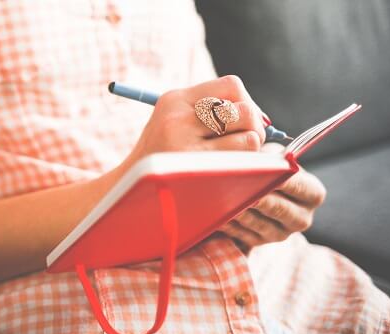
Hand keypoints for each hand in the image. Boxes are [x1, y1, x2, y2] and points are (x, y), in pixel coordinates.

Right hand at [118, 75, 265, 174]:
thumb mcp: (173, 122)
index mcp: (174, 100)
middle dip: (254, 128)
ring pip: (249, 138)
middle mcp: (178, 118)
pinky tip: (231, 175)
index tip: (243, 121)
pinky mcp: (193, 173)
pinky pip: (241, 165)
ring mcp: (184, 147)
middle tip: (247, 144)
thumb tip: (264, 120)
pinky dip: (246, 170)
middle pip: (245, 111)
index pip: (231, 86)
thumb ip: (210, 113)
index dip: (247, 102)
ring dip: (250, 152)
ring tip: (236, 161)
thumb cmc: (160, 157)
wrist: (126, 191)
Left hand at [218, 144, 326, 250]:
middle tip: (244, 189)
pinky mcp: (260, 242)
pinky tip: (219, 215)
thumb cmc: (269, 169)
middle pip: (281, 209)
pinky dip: (231, 224)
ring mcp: (281, 234)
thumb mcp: (274, 158)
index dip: (284, 180)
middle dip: (261, 199)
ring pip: (260, 224)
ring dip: (242, 212)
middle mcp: (302, 218)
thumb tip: (258, 154)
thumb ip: (271, 157)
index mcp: (313, 195)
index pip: (301, 187)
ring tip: (226, 201)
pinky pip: (243, 235)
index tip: (269, 172)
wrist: (261, 191)